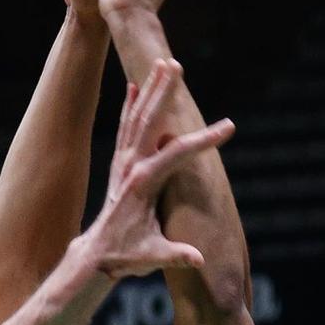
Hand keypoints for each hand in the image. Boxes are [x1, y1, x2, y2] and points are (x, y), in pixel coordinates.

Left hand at [72, 59, 232, 277]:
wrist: (95, 256)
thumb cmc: (127, 256)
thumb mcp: (153, 258)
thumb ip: (176, 257)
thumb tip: (198, 260)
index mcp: (143, 185)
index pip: (177, 155)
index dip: (203, 140)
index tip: (230, 127)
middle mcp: (131, 168)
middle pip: (149, 122)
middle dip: (164, 93)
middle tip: (176, 65)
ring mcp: (123, 164)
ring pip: (137, 118)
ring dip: (150, 90)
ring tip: (162, 63)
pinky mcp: (120, 165)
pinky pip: (125, 129)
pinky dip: (129, 107)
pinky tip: (134, 87)